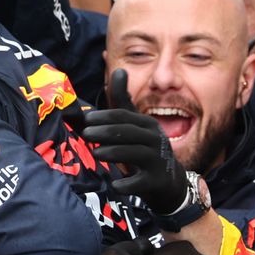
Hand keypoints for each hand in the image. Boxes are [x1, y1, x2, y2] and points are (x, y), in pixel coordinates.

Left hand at [83, 69, 192, 215]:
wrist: (169, 183)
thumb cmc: (145, 149)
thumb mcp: (136, 125)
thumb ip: (123, 101)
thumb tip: (118, 70)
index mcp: (147, 124)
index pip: (124, 116)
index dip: (105, 117)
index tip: (86, 120)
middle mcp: (155, 140)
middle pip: (128, 132)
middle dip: (106, 132)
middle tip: (85, 135)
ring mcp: (157, 161)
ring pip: (135, 153)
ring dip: (113, 152)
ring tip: (95, 153)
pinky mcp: (156, 182)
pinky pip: (140, 182)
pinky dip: (127, 184)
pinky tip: (114, 185)